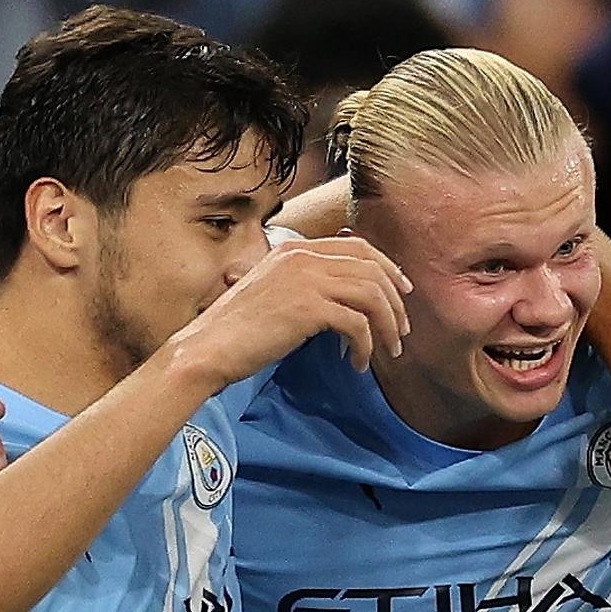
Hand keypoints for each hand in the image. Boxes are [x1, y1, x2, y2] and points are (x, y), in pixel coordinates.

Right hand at [171, 235, 412, 392]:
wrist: (208, 348)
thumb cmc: (237, 331)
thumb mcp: (273, 294)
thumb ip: (304, 286)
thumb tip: (343, 302)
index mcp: (295, 250)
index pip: (357, 247)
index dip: (387, 269)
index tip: (402, 293)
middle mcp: (302, 257)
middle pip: (372, 270)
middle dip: (395, 303)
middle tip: (402, 333)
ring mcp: (305, 280)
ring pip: (372, 296)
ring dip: (387, 327)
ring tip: (388, 352)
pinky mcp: (308, 308)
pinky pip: (357, 324)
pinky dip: (365, 347)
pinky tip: (357, 364)